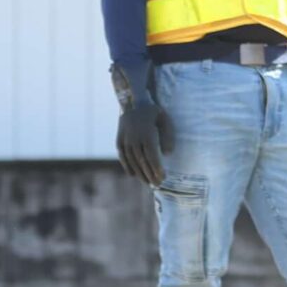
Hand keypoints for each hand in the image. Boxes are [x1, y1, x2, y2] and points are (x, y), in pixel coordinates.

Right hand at [110, 64, 170, 185]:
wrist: (134, 102)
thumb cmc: (154, 112)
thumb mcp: (165, 120)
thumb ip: (168, 136)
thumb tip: (167, 154)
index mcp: (147, 133)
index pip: (151, 155)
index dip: (157, 168)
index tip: (163, 178)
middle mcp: (134, 137)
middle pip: (142, 160)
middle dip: (150, 174)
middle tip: (157, 185)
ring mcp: (125, 139)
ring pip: (132, 160)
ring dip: (140, 173)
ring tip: (148, 182)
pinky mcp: (119, 139)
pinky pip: (122, 155)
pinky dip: (127, 166)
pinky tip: (133, 175)